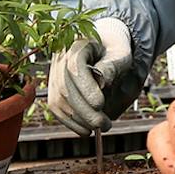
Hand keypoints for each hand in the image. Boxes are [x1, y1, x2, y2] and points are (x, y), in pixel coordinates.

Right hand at [44, 18, 140, 132]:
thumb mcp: (120, 52)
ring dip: (78, 119)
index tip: (100, 104)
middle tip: (105, 124)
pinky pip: (56, 108)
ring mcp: (54, 73)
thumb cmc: (114, 49)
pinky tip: (86, 130)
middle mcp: (60, 58)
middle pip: (64, 87)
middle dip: (84, 111)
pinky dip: (70, 122)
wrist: (103, 46)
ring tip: (100, 127)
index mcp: (76, 44)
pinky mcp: (53, 88)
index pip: (74, 66)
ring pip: (58, 101)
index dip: (85, 87)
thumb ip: (113, 65)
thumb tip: (102, 81)